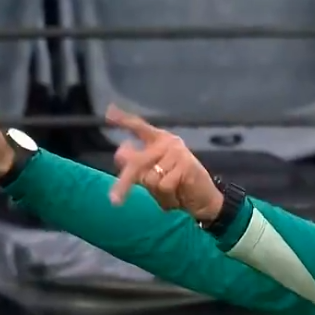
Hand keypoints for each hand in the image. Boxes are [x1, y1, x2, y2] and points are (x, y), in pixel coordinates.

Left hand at [106, 106, 222, 219]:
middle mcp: (167, 142)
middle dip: (125, 183)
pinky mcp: (186, 165)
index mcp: (158, 140)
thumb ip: (138, 166)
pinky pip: (164, 185)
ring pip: (150, 178)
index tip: (109, 114)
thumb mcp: (154, 176)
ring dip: (157, 192)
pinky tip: (178, 196)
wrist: (204, 200)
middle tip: (114, 201)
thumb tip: (120, 154)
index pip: (139, 128)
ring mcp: (177, 152)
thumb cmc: (178, 187)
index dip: (124, 121)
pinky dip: (168, 197)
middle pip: (137, 162)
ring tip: (171, 193)